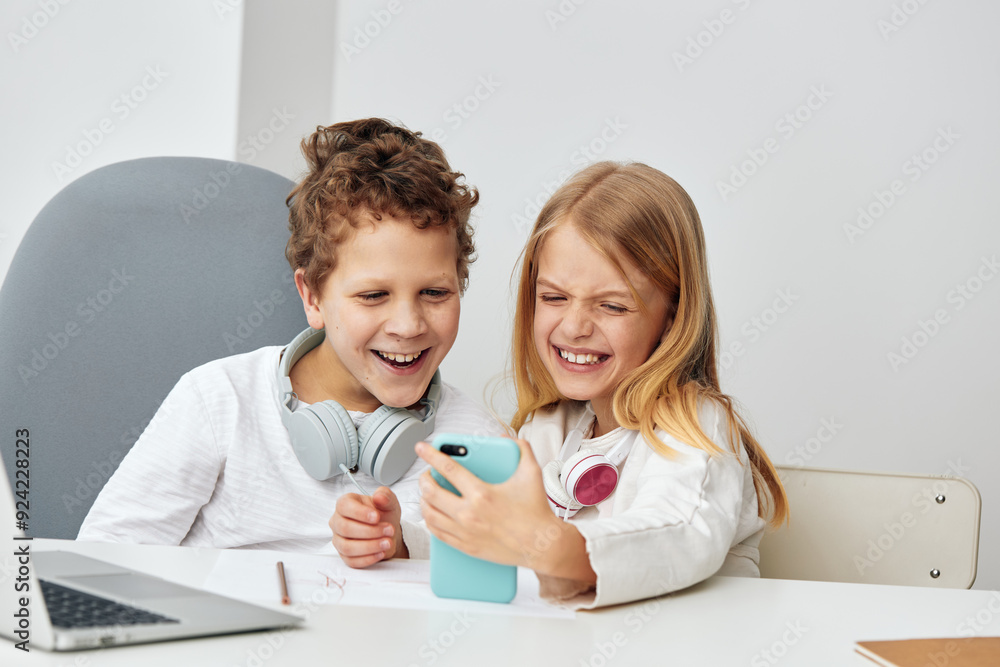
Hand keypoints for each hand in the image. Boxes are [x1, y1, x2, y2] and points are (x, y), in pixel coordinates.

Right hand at [329, 487, 407, 567]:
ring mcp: (339, 540)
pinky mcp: (345, 556)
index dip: (360, 512)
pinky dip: (368, 558)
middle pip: (345, 528)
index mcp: (345, 503)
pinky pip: (352, 561)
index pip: (344, 506)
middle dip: (370, 531)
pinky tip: (381, 552)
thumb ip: (385, 496)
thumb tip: (379, 496)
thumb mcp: (389, 502)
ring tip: (387, 543)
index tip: (377, 517)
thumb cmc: (384, 515)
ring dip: (370, 546)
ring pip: (347, 547)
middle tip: (389, 530)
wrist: (387, 533)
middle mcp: (338, 521)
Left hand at [417, 439, 594, 581]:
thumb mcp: (531, 472)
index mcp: (482, 493)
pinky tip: (433, 512)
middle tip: (426, 473)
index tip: (421, 447)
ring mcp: (465, 532)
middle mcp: (469, 514)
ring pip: (430, 514)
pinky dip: (430, 520)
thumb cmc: (536, 510)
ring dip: (423, 500)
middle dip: (423, 478)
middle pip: (431, 492)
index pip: (448, 469)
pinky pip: (437, 533)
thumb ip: (520, 448)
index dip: (431, 455)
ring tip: (427, 492)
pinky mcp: (466, 547)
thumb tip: (505, 437)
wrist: (542, 545)